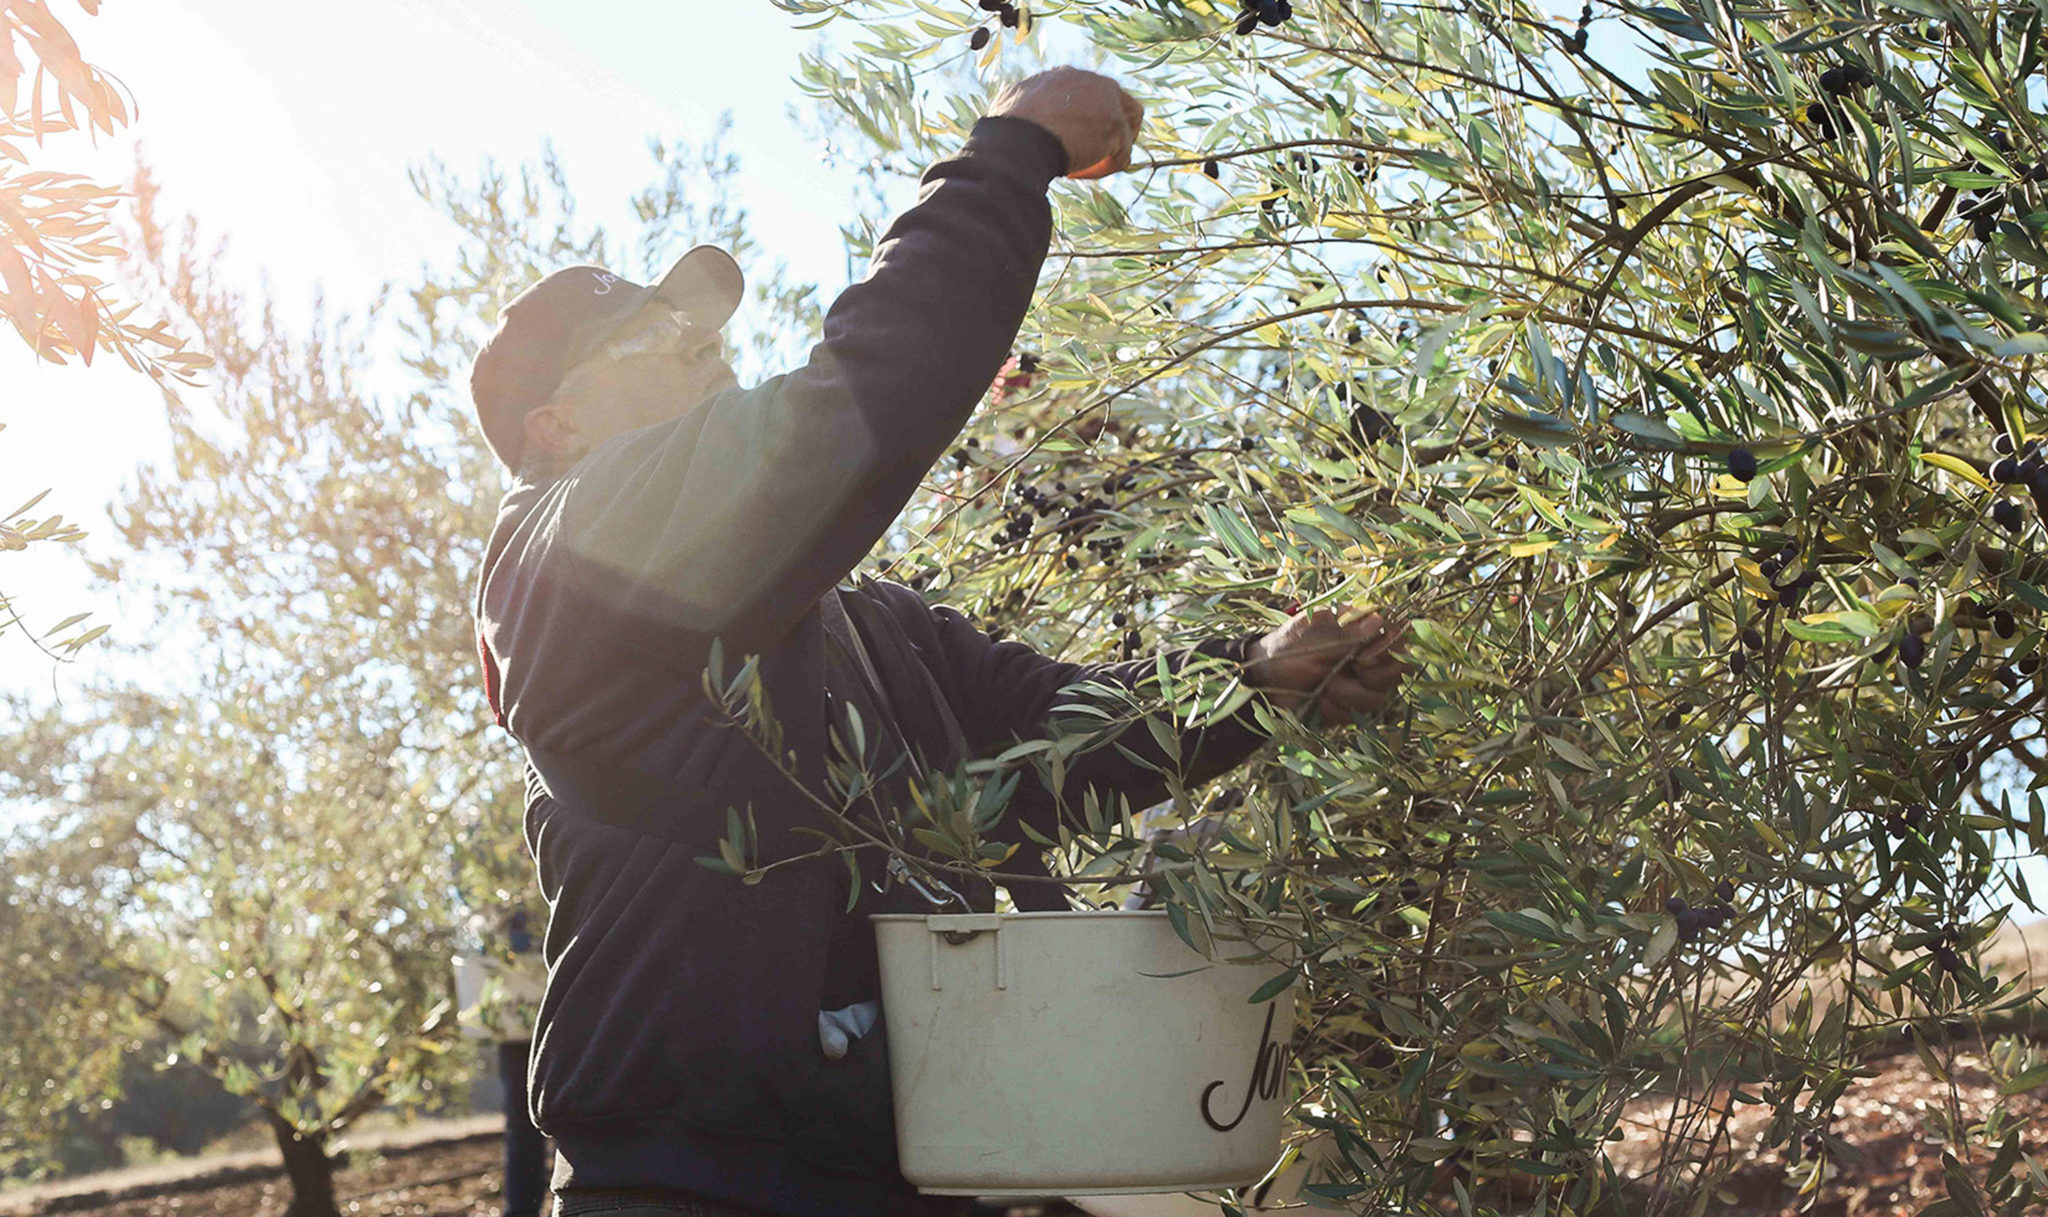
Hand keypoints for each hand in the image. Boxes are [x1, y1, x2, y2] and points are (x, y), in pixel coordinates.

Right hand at [988, 66, 1144, 179]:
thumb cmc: (1008, 128)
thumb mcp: (1013, 105)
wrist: (1018, 140)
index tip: (1072, 136)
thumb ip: (1028, 104)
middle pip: (1118, 101)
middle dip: (1110, 126)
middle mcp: (1092, 82)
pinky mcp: (1116, 128)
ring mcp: (1108, 102)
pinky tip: (1085, 175)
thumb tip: (1020, 111)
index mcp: (1067, 76)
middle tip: (1097, 151)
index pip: (1091, 91)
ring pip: (1129, 124)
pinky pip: (1122, 154)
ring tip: (1099, 164)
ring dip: (1117, 146)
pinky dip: (1107, 168)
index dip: (1086, 115)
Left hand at [1244, 607, 1409, 722]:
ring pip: (1378, 696)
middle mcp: (1369, 654)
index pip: (1398, 635)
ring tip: (1323, 686)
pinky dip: (1337, 708)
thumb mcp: (1313, 635)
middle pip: (1397, 670)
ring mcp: (1363, 682)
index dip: (1387, 650)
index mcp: (1361, 627)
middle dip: (1369, 677)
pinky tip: (1320, 700)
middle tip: (1343, 672)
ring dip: (1346, 694)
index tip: (1361, 659)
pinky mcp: (1353, 705)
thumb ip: (1347, 633)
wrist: (1265, 685)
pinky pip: (1360, 714)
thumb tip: (1380, 621)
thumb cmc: (1287, 650)